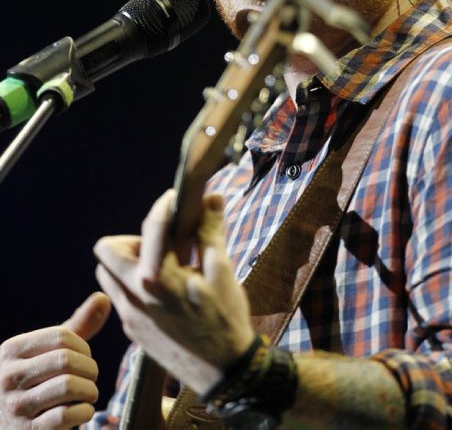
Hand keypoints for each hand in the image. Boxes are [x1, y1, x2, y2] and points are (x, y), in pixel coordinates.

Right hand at [0, 291, 110, 428]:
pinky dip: (85, 412)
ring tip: (88, 393)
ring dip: (90, 390)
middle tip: (91, 377)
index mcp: (11, 351)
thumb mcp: (46, 353)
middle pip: (66, 360)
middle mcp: (8, 377)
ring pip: (69, 386)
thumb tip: (103, 297)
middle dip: (90, 368)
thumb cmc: (35, 382)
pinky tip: (81, 411)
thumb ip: (75, 327)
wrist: (8, 427)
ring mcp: (16, 407)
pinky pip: (67, 415)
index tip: (85, 357)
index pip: (61, 336)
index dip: (83, 346)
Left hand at [95, 190, 254, 395]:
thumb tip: (211, 199)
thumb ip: (211, 232)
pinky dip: (133, 284)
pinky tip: (163, 288)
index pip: (151, 225)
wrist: (223, 372)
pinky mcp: (132, 329)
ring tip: (161, 264)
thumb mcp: (221, 271)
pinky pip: (119, 296)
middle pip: (106, 249)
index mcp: (158, 277)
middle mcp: (135, 295)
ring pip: (107, 274)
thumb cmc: (225, 319)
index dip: (166, 204)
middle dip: (132, 238)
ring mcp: (129, 315)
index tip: (176, 198)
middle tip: (161, 243)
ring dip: (127, 261)